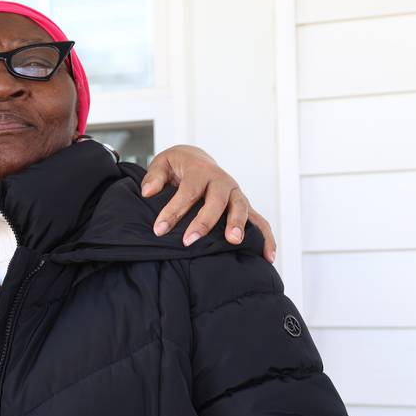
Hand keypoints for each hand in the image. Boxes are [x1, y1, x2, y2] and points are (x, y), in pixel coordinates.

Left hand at [140, 145, 276, 262]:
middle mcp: (222, 181)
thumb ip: (154, 177)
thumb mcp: (163, 163)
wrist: (197, 160)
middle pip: (216, 200)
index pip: (187, 192)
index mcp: (200, 171)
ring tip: (234, 242)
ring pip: (241, 208)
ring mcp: (236, 194)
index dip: (173, 211)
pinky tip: (268, 256)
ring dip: (238, 224)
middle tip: (189, 241)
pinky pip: (260, 221)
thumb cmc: (178, 166)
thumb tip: (148, 192)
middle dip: (204, 221)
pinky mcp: (244, 206)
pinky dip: (266, 237)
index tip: (159, 230)